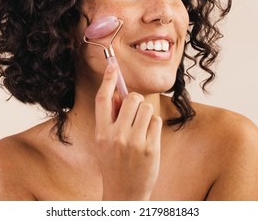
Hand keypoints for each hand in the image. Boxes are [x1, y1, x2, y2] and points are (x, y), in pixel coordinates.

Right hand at [95, 64, 161, 199]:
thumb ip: (110, 118)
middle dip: (136, 101)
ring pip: (147, 108)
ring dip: (146, 114)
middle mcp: (116, 136)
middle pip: (131, 99)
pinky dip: (154, 126)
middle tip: (134, 112)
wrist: (124, 193)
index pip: (102, 99)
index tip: (113, 65)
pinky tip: (148, 139)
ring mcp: (134, 142)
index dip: (108, 79)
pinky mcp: (150, 148)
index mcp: (101, 132)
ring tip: (141, 129)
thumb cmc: (115, 164)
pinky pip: (156, 121)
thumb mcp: (104, 142)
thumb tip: (118, 94)